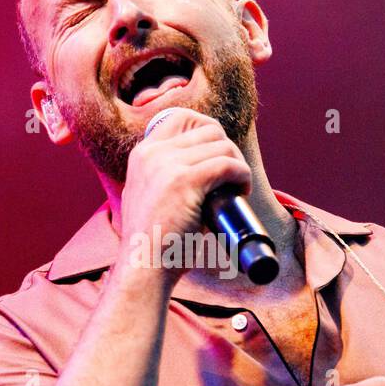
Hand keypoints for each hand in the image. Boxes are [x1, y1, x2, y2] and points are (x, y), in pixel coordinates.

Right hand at [116, 109, 250, 277]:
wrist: (143, 267)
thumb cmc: (152, 243)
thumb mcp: (145, 197)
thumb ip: (159, 178)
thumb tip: (195, 172)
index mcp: (142, 154)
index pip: (180, 118)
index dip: (207, 130)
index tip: (218, 154)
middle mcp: (152, 153)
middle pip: (207, 129)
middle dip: (227, 149)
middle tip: (231, 177)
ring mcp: (167, 165)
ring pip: (221, 145)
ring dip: (238, 164)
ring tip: (238, 188)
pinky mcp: (185, 181)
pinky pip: (227, 165)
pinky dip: (242, 175)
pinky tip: (242, 191)